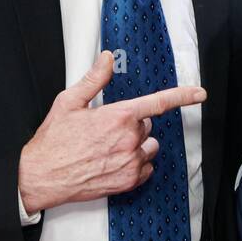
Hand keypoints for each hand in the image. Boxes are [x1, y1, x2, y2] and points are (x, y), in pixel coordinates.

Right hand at [18, 50, 206, 212]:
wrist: (41, 177)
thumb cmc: (53, 140)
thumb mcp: (69, 102)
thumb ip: (94, 79)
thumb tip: (107, 59)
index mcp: (119, 116)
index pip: (158, 102)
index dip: (183, 96)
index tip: (200, 93)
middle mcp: (129, 139)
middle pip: (147, 125)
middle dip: (132, 124)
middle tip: (105, 130)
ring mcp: (131, 162)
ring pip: (148, 147)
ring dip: (136, 145)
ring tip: (108, 148)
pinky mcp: (128, 181)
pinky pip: (145, 168)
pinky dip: (135, 164)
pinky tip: (112, 162)